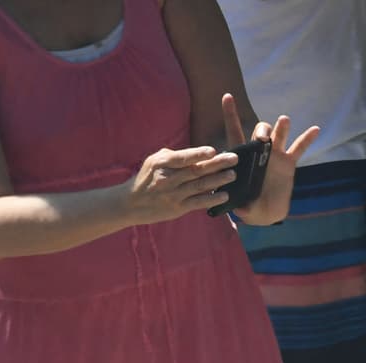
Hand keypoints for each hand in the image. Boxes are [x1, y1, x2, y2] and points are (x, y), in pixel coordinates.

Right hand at [124, 146, 238, 224]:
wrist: (131, 203)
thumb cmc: (146, 178)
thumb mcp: (153, 162)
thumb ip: (174, 156)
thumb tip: (198, 153)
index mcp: (161, 164)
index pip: (183, 158)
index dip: (198, 154)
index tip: (213, 151)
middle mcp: (168, 179)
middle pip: (196, 170)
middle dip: (217, 164)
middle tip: (234, 159)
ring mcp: (173, 194)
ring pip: (199, 186)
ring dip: (218, 180)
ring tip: (233, 175)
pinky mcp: (178, 208)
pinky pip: (198, 203)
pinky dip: (211, 199)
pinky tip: (224, 196)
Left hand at [221, 92, 319, 224]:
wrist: (265, 212)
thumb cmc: (248, 206)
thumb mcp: (243, 207)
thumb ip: (241, 207)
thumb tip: (240, 210)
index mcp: (242, 157)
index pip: (234, 132)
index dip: (230, 115)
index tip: (227, 96)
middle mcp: (258, 152)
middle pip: (259, 132)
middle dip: (261, 131)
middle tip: (263, 139)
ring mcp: (274, 155)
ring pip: (278, 136)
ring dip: (281, 127)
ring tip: (284, 121)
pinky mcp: (289, 162)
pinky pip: (299, 148)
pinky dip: (307, 138)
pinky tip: (316, 129)